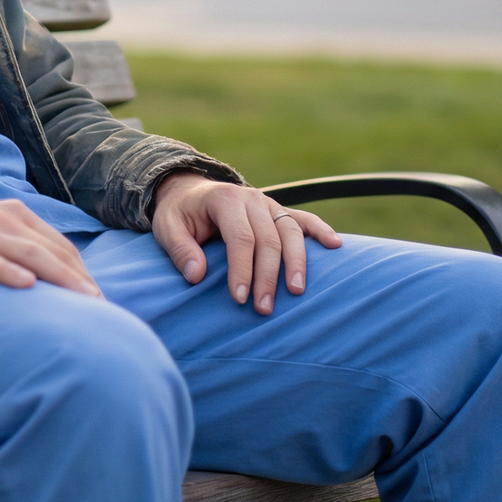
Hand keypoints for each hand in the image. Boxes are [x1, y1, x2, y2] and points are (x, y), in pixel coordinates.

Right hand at [0, 192, 101, 296]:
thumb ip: (17, 246)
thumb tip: (45, 280)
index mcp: (16, 215)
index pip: (60, 245)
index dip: (82, 271)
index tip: (99, 299)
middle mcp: (5, 219)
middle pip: (52, 250)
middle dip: (80, 279)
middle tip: (103, 307)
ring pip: (29, 254)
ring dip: (60, 277)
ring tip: (83, 299)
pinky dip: (8, 270)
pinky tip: (27, 285)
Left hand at [152, 172, 339, 313]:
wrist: (190, 192)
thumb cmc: (179, 214)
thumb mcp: (167, 227)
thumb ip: (180, 249)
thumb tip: (196, 275)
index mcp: (225, 199)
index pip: (240, 237)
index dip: (242, 269)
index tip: (240, 299)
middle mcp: (251, 198)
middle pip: (268, 239)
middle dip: (268, 276)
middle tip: (263, 309)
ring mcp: (268, 203)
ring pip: (290, 231)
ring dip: (296, 262)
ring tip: (297, 292)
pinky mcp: (278, 211)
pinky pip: (303, 219)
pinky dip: (320, 230)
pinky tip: (335, 245)